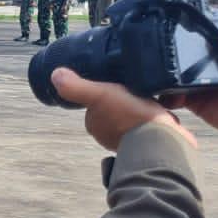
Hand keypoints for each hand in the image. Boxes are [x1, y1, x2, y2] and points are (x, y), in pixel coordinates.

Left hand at [50, 68, 194, 151]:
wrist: (162, 139)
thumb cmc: (129, 116)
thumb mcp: (100, 94)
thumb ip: (76, 87)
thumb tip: (55, 75)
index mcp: (95, 125)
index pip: (97, 104)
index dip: (107, 91)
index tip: (119, 84)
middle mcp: (109, 135)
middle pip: (116, 110)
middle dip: (126, 100)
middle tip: (137, 90)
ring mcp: (130, 140)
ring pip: (133, 118)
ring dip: (141, 109)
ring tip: (151, 99)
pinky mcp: (150, 142)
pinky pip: (150, 125)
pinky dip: (155, 118)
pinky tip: (162, 112)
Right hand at [161, 20, 217, 140]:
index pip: (204, 26)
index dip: (192, 23)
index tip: (176, 22)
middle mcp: (209, 55)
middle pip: (182, 46)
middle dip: (169, 46)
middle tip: (160, 49)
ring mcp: (197, 77)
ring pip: (172, 68)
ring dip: (163, 69)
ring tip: (158, 72)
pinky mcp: (190, 98)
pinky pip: (170, 93)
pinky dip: (163, 93)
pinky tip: (166, 94)